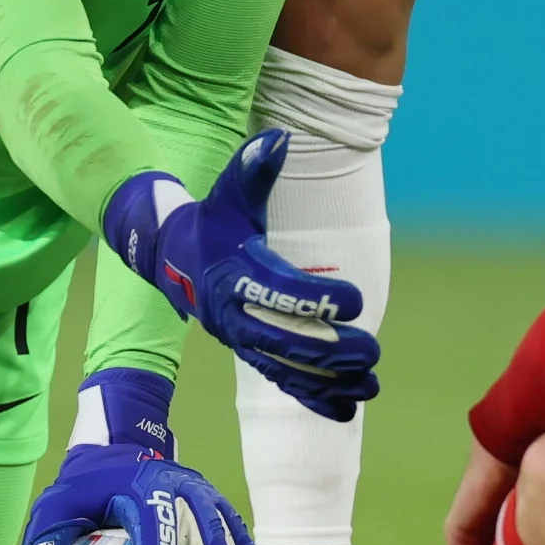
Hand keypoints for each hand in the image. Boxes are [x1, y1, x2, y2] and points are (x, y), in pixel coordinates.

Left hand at [22, 369, 268, 544]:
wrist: (126, 446)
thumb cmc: (89, 486)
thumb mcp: (57, 503)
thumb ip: (47, 539)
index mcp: (146, 487)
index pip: (155, 528)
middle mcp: (185, 489)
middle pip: (206, 534)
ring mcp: (209, 497)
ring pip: (232, 538)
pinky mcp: (223, 509)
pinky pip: (244, 541)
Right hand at [104, 130, 381, 420]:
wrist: (172, 257)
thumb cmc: (214, 220)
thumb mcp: (230, 193)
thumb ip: (254, 168)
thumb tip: (279, 136)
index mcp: (233, 273)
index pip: (278, 291)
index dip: (317, 298)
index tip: (356, 300)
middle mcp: (234, 313)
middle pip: (283, 341)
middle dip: (329, 351)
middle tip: (372, 350)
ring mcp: (239, 339)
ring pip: (285, 370)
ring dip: (328, 382)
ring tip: (371, 383)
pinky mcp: (248, 353)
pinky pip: (281, 382)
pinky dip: (313, 398)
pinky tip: (348, 409)